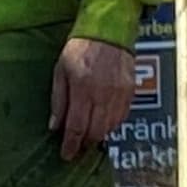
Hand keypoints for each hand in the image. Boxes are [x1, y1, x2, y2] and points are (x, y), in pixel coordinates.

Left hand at [51, 36, 137, 161]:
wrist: (109, 30)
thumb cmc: (80, 49)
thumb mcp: (60, 71)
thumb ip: (58, 100)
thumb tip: (55, 127)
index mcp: (83, 88)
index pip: (76, 126)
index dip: (71, 144)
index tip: (66, 155)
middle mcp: (103, 93)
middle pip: (95, 131)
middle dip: (84, 143)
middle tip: (76, 146)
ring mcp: (120, 93)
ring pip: (110, 127)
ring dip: (98, 135)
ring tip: (87, 135)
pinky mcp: (131, 91)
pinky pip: (122, 117)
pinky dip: (111, 124)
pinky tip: (102, 123)